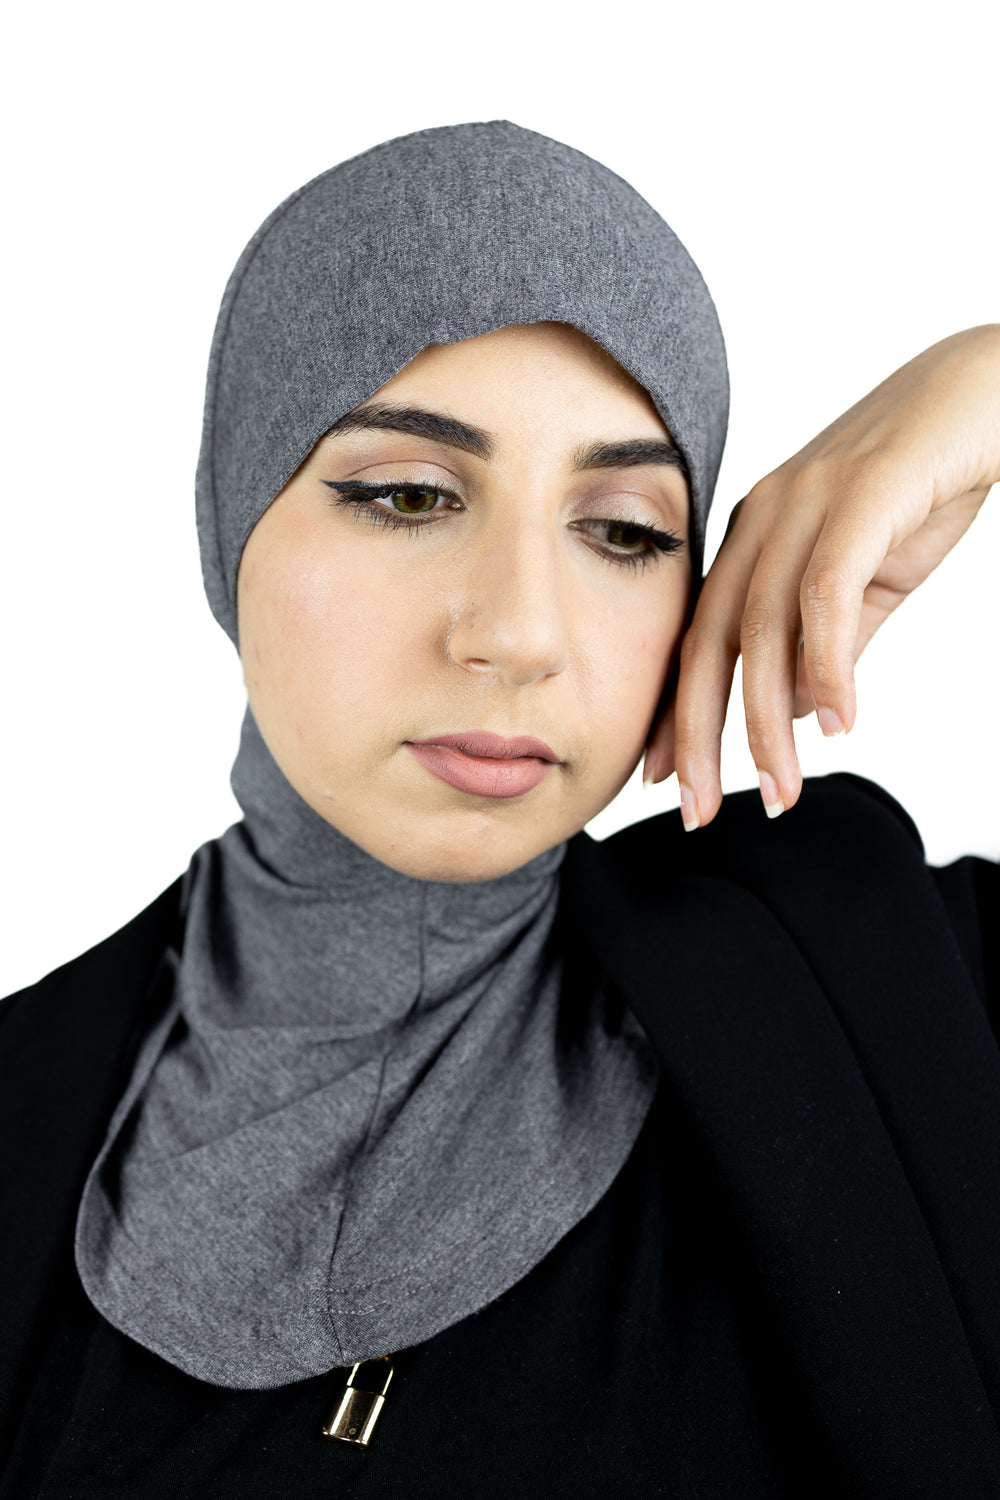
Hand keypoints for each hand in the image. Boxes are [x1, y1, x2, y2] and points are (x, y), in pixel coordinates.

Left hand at [644, 324, 999, 826]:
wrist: (988, 392)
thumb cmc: (923, 487)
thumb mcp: (867, 581)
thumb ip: (828, 645)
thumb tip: (796, 712)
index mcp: (752, 537)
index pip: (696, 639)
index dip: (674, 712)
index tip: (659, 780)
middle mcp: (761, 518)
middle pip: (709, 642)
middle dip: (697, 736)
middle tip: (698, 811)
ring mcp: (804, 501)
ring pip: (761, 630)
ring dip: (766, 723)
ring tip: (778, 791)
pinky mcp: (860, 493)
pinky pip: (827, 595)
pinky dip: (829, 666)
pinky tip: (839, 724)